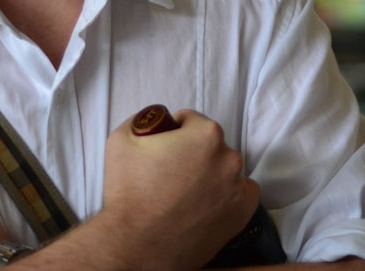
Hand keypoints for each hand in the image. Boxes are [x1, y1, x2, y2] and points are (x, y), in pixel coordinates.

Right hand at [100, 109, 260, 269]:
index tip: (164, 149)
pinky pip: (240, 193)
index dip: (174, 132)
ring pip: (224, 168)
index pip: (191, 120)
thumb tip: (155, 119)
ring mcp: (238, 187)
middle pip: (210, 144)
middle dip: (193, 153)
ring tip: (184, 192)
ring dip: (210, 173)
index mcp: (206, 134)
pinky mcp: (242, 213)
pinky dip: (225, 195)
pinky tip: (203, 203)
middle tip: (171, 173)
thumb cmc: (129, 195)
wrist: (136, 246)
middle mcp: (229, 158)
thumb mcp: (122, 139)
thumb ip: (143, 119)